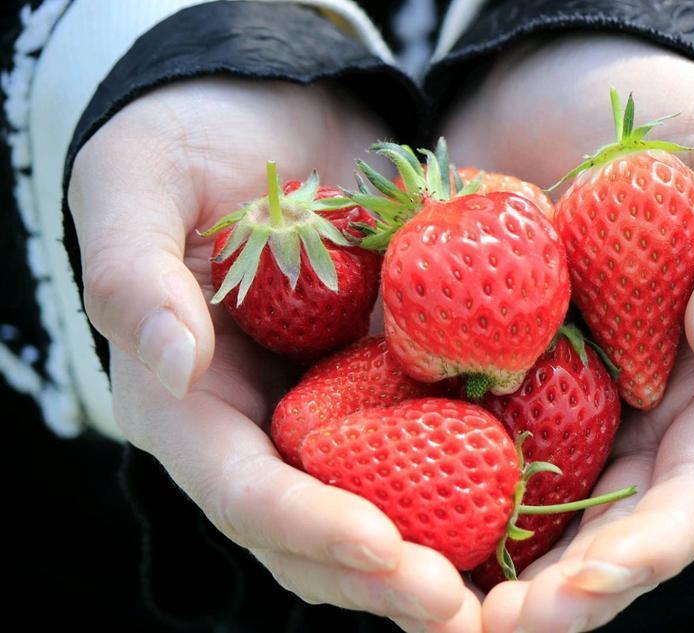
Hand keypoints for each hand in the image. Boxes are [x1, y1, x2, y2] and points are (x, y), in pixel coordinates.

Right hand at [69, 78, 479, 631]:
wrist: (273, 117)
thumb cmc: (188, 139)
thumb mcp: (136, 182)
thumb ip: (131, 271)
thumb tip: (168, 361)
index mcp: (188, 402)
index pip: (241, 487)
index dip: (305, 525)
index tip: (381, 547)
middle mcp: (261, 427)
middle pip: (313, 530)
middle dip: (380, 578)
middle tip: (456, 614)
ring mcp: (330, 412)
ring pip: (379, 508)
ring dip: (435, 558)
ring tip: (499, 601)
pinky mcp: (386, 384)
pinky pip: (430, 444)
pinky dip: (473, 483)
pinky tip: (532, 507)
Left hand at [441, 35, 693, 630]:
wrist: (558, 93)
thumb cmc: (668, 124)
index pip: (691, 496)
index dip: (643, 554)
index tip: (578, 593)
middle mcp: (630, 419)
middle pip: (603, 534)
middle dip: (552, 595)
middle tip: (485, 631)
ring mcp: (552, 406)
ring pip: (524, 512)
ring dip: (475, 569)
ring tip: (417, 601)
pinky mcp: (480, 380)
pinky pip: (449, 444)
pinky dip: (416, 489)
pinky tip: (370, 517)